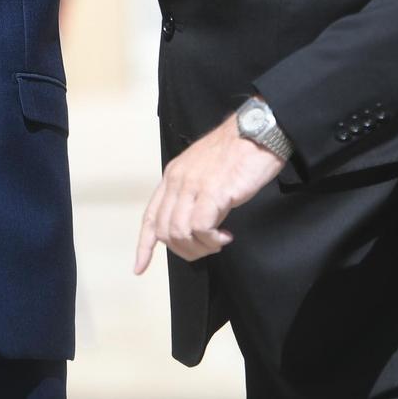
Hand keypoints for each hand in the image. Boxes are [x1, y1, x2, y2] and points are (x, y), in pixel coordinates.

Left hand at [133, 111, 285, 273]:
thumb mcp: (205, 170)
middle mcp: (178, 180)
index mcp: (173, 175)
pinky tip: (225, 236)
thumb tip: (195, 224)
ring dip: (199, 247)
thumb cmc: (239, 151)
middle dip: (183, 250)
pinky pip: (200, 228)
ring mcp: (193, 185)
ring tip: (218, 242)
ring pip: (179, 233)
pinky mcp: (212, 192)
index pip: (151, 216)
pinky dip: (211, 240)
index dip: (144, 245)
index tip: (139, 267)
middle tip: (207, 248)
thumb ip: (194, 193)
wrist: (258, 131)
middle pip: (164, 231)